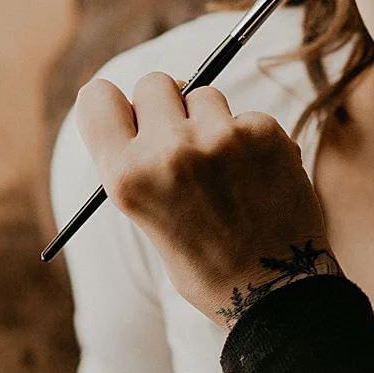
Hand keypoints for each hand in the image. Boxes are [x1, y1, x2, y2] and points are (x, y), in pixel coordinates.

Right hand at [74, 72, 339, 327]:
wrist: (276, 290)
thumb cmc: (207, 263)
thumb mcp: (150, 219)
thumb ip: (142, 165)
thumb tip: (148, 111)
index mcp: (127, 177)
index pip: (96, 98)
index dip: (113, 104)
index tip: (130, 115)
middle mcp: (167, 151)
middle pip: (154, 83)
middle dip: (167, 104)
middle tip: (183, 137)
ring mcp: (218, 138)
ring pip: (204, 94)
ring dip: (212, 120)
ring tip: (227, 171)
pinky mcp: (262, 132)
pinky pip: (246, 116)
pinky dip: (252, 139)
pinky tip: (259, 178)